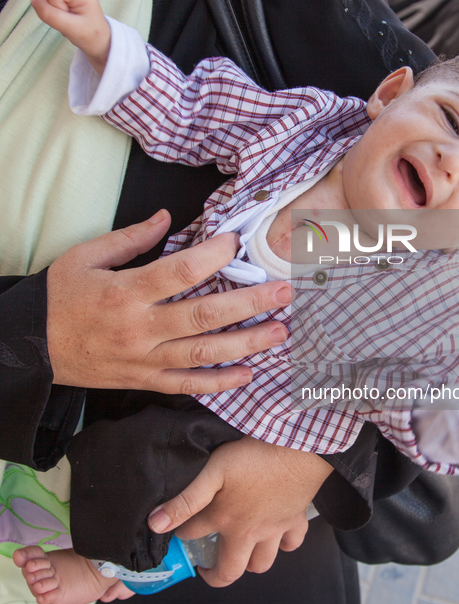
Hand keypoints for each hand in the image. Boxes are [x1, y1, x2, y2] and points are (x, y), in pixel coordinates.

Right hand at [32, 0, 110, 73]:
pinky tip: (66, 17)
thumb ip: (51, 15)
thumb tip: (34, 0)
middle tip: (68, 20)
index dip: (55, 3)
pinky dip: (55, 10)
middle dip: (54, 8)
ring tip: (68, 20)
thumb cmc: (89, 35)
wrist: (98, 41)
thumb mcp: (70, 29)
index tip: (66, 16)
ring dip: (54, 10)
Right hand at [47, 209, 291, 392]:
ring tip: (279, 331)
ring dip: (246, 344)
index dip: (213, 257)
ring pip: (204, 354)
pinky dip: (219, 382)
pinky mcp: (143, 380)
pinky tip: (248, 373)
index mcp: (125, 292)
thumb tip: (167, 218)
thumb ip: (129, 238)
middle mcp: (139, 328)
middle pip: (204, 316)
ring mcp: (144, 359)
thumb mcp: (84, 257)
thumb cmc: (59, 299)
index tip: (238, 243)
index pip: (179, 273)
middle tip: (283, 292)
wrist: (30, 349)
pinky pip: (187, 385)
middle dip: (250, 303)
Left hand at [147, 436, 333, 586]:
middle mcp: (249, 532)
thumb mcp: (213, 470)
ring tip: (239, 554)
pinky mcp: (295, 519)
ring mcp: (274, 528)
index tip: (175, 529)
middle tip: (207, 569)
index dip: (179, 532)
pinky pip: (293, 543)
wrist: (300, 449)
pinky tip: (278, 537)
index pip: (192, 535)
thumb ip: (185, 499)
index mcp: (225, 519)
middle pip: (230, 570)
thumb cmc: (256, 455)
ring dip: (249, 564)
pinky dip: (285, 545)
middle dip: (215, 575)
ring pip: (262, 563)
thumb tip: (156, 524)